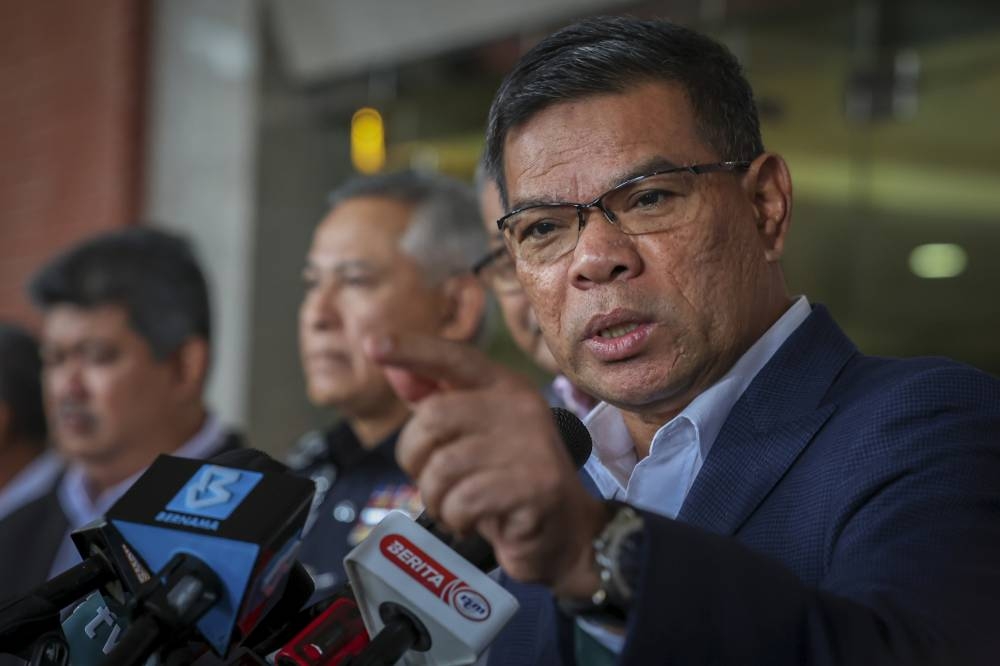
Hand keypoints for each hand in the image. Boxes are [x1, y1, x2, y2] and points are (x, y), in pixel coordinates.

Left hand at [365, 332, 605, 598]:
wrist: (566, 533)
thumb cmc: (508, 481)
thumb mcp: (472, 436)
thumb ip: (436, 402)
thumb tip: (393, 371)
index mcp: (503, 386)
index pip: (452, 358)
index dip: (411, 350)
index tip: (373, 344)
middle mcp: (519, 406)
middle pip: (431, 418)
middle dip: (416, 459)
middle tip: (435, 482)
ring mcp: (530, 445)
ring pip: (442, 466)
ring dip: (436, 498)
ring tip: (457, 507)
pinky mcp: (534, 486)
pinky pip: (462, 500)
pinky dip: (456, 519)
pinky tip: (475, 522)